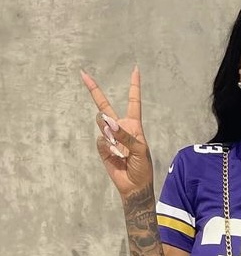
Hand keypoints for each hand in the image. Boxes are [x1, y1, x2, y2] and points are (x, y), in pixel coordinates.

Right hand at [81, 67, 152, 198]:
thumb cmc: (142, 167)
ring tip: (120, 148)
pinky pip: (100, 142)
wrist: (134, 185)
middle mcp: (120, 128)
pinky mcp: (102, 148)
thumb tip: (110, 124)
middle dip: (93, 90)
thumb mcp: (141, 150)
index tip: (135, 69)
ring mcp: (109, 137)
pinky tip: (116, 157)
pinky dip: (108, 148)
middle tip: (83, 75)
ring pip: (101, 123)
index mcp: (134, 125)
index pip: (133, 102)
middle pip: (104, 105)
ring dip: (109, 133)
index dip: (134, 86)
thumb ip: (126, 136)